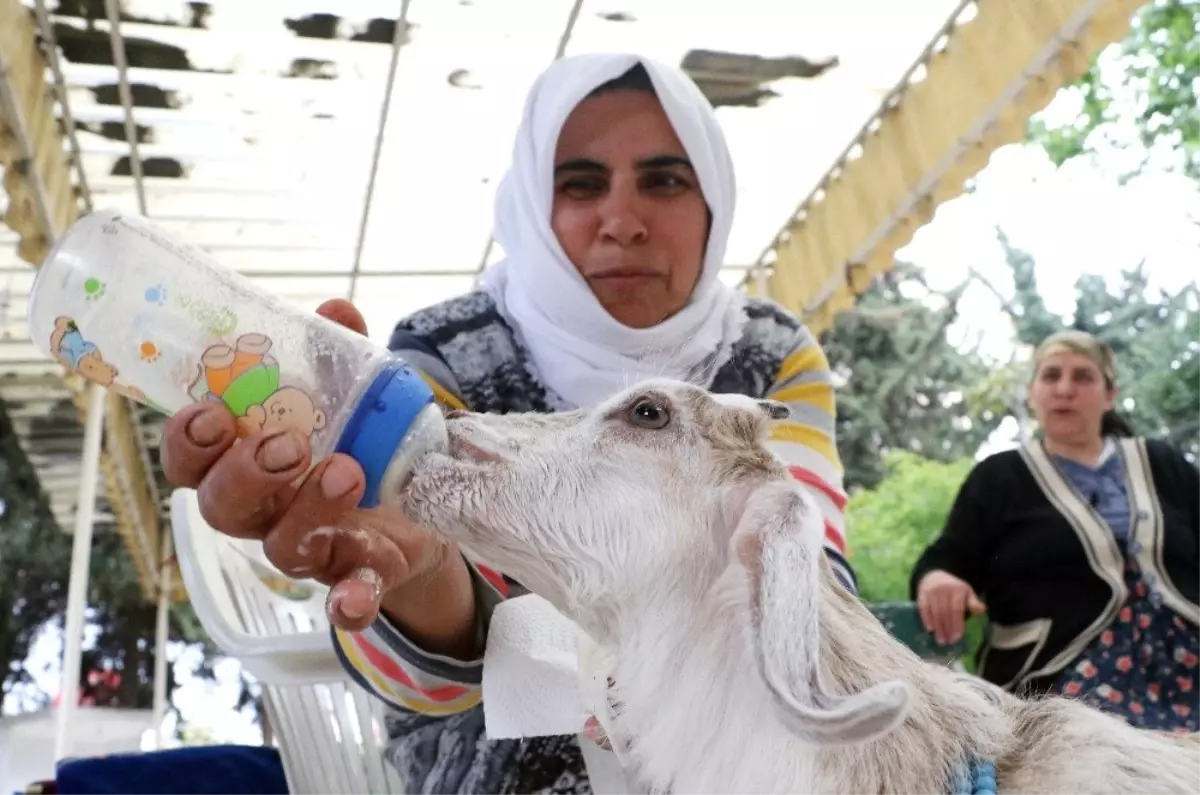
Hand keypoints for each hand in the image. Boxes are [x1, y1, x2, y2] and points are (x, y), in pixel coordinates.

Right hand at [161, 299, 473, 647]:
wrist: (422, 510)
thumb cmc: (361, 443)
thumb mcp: (351, 396)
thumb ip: (337, 356)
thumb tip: (335, 311)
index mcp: (249, 462)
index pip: (193, 460)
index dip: (188, 442)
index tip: (210, 413)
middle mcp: (267, 512)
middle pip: (224, 508)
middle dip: (245, 476)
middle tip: (286, 446)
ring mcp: (311, 549)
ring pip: (281, 547)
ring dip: (307, 510)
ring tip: (346, 469)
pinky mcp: (359, 574)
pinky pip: (344, 597)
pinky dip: (348, 601)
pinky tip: (354, 598)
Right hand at [916, 569, 985, 645]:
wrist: (934, 576)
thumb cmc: (954, 589)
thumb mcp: (967, 592)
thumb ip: (973, 603)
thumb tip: (982, 610)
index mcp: (957, 589)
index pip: (957, 609)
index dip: (957, 624)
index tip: (957, 638)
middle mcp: (943, 589)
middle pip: (945, 613)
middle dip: (947, 629)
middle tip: (948, 642)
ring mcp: (931, 592)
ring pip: (934, 612)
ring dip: (938, 628)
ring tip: (941, 640)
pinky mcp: (922, 594)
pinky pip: (923, 609)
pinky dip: (926, 620)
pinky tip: (930, 630)